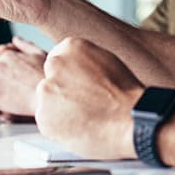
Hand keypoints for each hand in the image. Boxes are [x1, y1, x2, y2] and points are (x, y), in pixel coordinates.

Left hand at [34, 38, 140, 160]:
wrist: (131, 119)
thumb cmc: (125, 94)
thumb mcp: (106, 61)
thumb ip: (84, 61)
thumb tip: (74, 69)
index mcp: (71, 47)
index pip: (59, 61)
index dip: (70, 77)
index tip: (80, 86)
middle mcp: (55, 65)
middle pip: (50, 80)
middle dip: (62, 92)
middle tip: (83, 104)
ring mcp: (47, 91)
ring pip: (47, 102)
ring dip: (59, 110)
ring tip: (85, 117)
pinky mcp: (43, 116)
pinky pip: (47, 122)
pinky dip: (59, 128)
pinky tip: (79, 127)